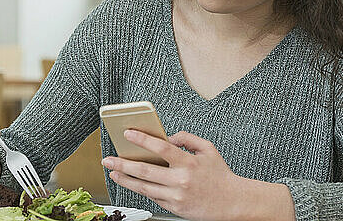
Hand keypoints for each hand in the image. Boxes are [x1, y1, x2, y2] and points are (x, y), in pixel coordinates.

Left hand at [101, 130, 243, 220]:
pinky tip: (129, 182)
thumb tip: (167, 137)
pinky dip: (139, 189)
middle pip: (145, 171)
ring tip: (112, 172)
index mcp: (189, 163)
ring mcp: (176, 196)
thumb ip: (186, 138)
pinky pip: (153, 197)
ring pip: (143, 187)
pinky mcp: (175, 208)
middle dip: (123, 163)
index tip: (127, 133)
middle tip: (108, 158)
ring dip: (125, 179)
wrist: (234, 204)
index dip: (142, 139)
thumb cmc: (220, 175)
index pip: (161, 148)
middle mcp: (181, 180)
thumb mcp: (208, 149)